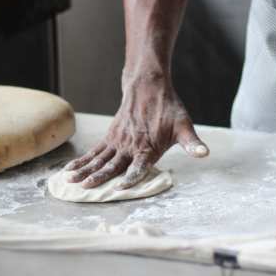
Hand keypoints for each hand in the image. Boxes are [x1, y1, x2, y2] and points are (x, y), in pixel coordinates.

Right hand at [65, 74, 208, 188]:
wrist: (148, 87)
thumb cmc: (169, 109)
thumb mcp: (184, 126)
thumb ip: (192, 143)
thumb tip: (204, 153)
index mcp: (149, 148)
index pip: (138, 167)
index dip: (130, 178)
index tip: (119, 188)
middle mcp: (130, 146)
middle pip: (112, 165)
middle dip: (98, 177)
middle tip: (85, 188)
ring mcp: (118, 141)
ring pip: (99, 159)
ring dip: (84, 170)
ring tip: (70, 181)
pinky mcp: (110, 137)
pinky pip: (94, 151)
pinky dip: (82, 160)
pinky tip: (70, 170)